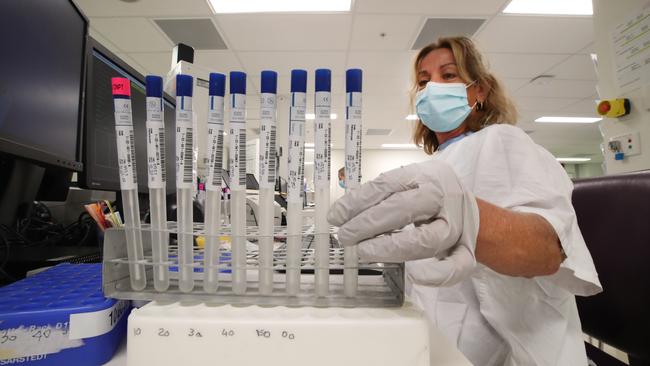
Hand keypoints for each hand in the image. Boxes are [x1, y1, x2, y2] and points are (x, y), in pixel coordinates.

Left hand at [327, 160, 479, 285]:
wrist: (473, 210)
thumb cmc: (432, 196)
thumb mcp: (409, 183)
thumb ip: (381, 195)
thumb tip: (342, 214)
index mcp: (425, 176)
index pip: (386, 186)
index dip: (357, 202)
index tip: (336, 216)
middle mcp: (443, 198)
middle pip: (404, 209)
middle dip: (368, 224)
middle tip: (345, 236)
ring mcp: (456, 226)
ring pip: (427, 239)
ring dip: (391, 248)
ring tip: (363, 252)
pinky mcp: (466, 250)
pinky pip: (458, 265)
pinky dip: (437, 274)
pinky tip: (416, 277)